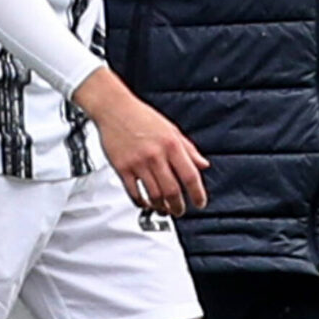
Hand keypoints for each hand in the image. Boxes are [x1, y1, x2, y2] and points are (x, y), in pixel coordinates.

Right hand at [74, 68, 206, 216]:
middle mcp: (156, 155)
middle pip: (172, 190)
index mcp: (171, 144)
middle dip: (178, 206)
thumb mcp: (171, 129)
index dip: (197, 194)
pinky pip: (134, 192)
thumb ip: (189, 149)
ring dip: (161, 207)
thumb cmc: (142, 117)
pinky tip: (146, 203)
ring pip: (154, 195)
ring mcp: (138, 163)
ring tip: (164, 209)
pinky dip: (142, 202)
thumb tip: (203, 164)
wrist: (114, 109)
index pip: (190, 175)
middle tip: (180, 210)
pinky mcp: (122, 168)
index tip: (199, 203)